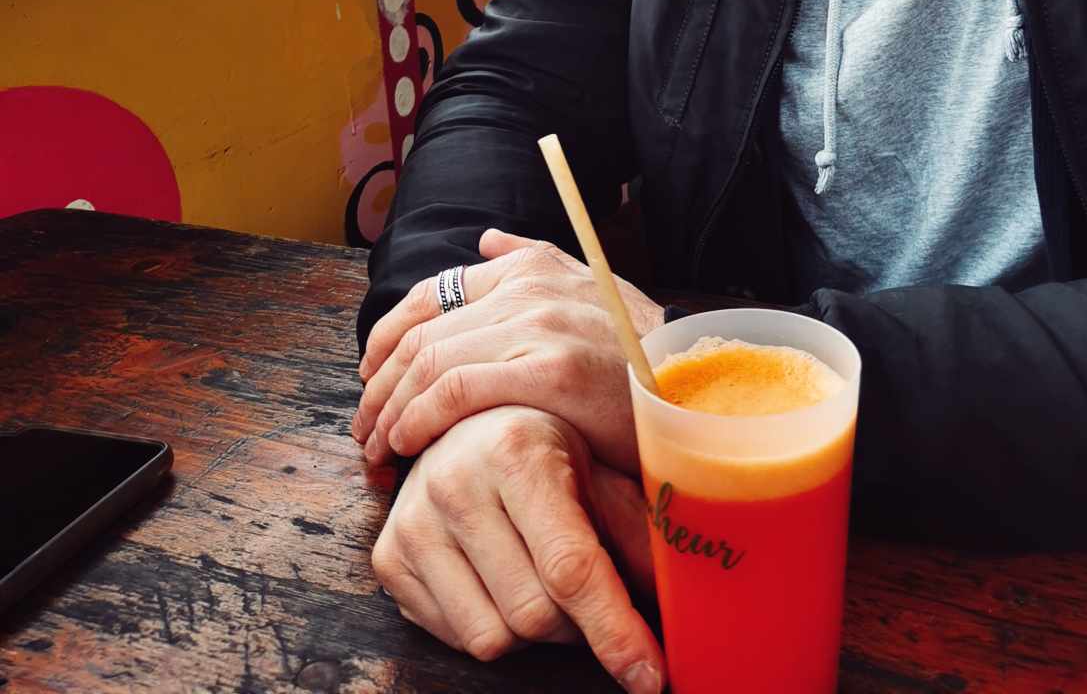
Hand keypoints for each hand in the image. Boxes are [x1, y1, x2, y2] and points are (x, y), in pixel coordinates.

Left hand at [353, 230, 664, 471]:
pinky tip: (408, 444)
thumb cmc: (639, 350)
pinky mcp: (549, 370)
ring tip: (378, 448)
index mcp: (528, 268)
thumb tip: (486, 240)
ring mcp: (537, 326)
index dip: (387, 339)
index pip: (430, 296)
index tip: (371, 378)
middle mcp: (526, 288)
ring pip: (430, 363)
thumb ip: (532, 258)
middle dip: (379, 385)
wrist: (696, 381)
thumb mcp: (589, 286)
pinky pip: (457, 391)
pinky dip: (420, 419)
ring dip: (390, 411)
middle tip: (364, 428)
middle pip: (421, 334)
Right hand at [372, 406, 661, 688]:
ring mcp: (415, 521)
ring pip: (492, 636)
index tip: (650, 676)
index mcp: (516, 450)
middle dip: (577, 626)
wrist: (463, 420)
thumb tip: (694, 597)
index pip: (571, 568)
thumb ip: (639, 532)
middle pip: (534, 616)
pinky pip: (454, 637)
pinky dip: (490, 625)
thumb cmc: (544, 447)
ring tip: (540, 578)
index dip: (616, 632)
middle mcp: (457, 483)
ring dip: (532, 630)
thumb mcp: (596, 471)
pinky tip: (499, 579)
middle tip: (588, 595)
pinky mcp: (389, 555)